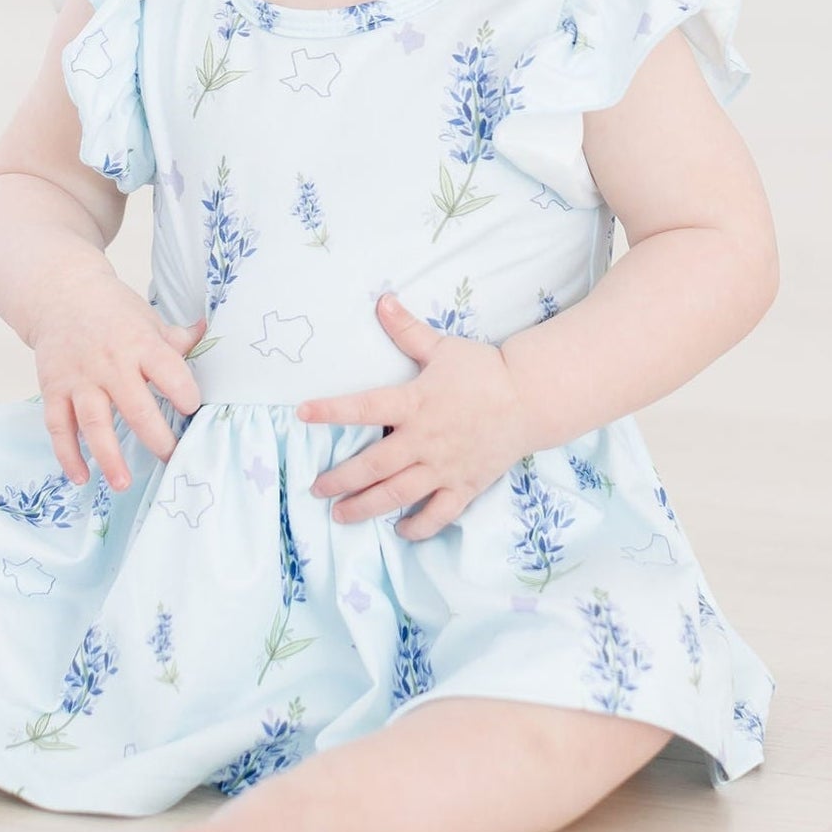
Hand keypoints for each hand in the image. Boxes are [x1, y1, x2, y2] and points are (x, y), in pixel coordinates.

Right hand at [32, 268, 205, 491]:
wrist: (61, 294)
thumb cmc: (113, 312)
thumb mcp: (148, 318)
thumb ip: (177, 339)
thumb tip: (210, 334)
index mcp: (140, 344)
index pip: (170, 372)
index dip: (185, 394)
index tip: (193, 410)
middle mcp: (111, 364)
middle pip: (136, 408)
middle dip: (157, 439)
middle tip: (172, 460)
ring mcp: (80, 379)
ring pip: (95, 423)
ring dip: (109, 457)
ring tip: (123, 484)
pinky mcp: (54, 390)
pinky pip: (59, 427)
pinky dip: (67, 454)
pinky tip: (81, 477)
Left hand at [296, 294, 531, 539]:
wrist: (530, 398)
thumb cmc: (484, 371)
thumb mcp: (443, 347)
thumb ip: (407, 330)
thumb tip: (382, 300)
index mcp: (415, 402)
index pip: (364, 408)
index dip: (330, 411)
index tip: (301, 413)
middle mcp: (425, 439)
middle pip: (374, 465)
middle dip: (340, 480)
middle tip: (315, 489)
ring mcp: (445, 467)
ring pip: (399, 494)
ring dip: (366, 507)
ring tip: (340, 515)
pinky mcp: (465, 485)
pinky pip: (439, 514)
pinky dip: (419, 527)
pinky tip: (400, 531)